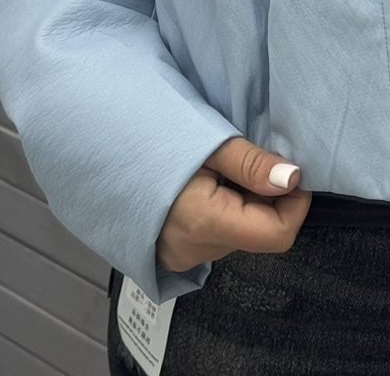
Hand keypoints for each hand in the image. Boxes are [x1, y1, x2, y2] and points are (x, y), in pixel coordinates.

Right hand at [156, 136, 312, 271]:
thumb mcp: (207, 139)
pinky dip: (224, 210)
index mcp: (205, 224)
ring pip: (239, 233)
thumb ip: (252, 164)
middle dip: (267, 197)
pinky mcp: (173, 254)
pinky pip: (218, 235)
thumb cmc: (151, 134)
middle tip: (246, 160)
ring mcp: (181, 256)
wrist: (94, 142)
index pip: (278, 235)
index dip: (295, 203)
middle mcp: (195, 250)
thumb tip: (295, 178)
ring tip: (218, 170)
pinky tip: (204, 185)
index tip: (290, 171)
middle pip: (259, 232)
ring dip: (244, 202)